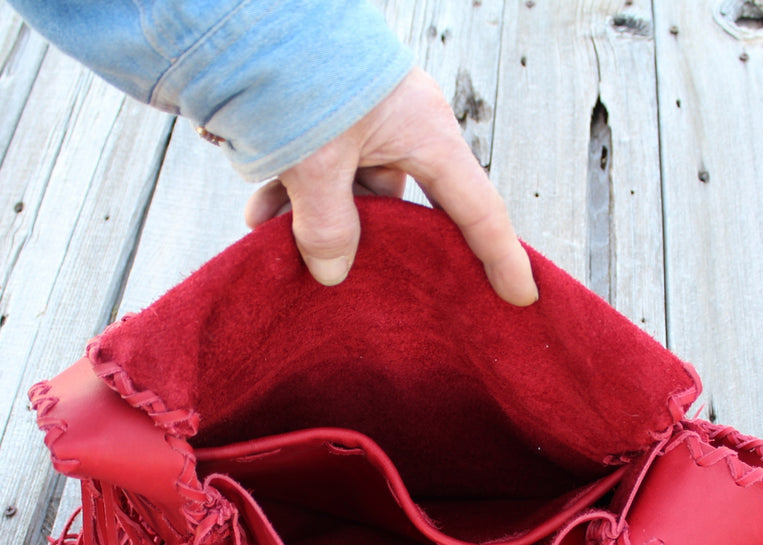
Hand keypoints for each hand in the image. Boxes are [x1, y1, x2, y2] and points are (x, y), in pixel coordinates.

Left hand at [244, 68, 538, 306]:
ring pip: (350, 193)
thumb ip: (327, 226)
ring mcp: (362, 125)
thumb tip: (332, 272)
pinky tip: (260, 214)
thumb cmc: (297, 73)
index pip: (477, 209)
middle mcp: (402, 129)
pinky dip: (293, 197)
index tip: (519, 298)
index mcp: (425, 134)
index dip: (500, 257)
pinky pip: (319, 174)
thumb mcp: (315, 163)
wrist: (243, 15)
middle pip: (403, 209)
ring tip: (274, 236)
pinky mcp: (325, 121)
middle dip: (367, 244)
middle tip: (348, 281)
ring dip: (315, 220)